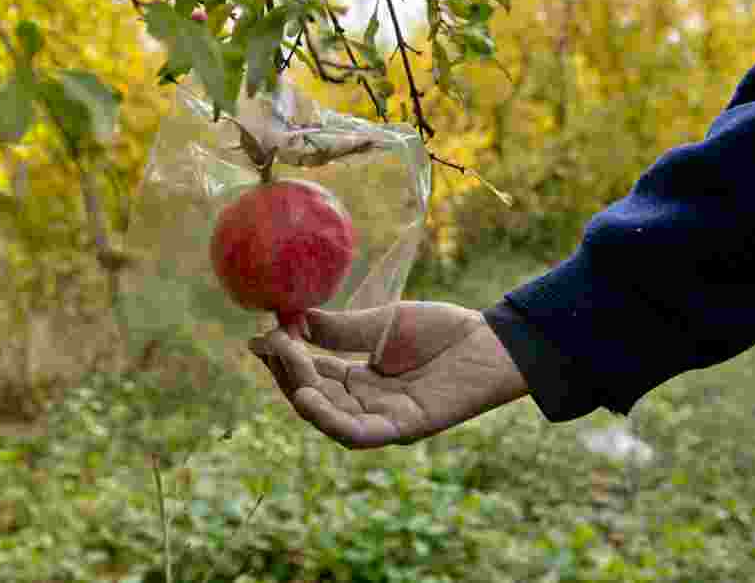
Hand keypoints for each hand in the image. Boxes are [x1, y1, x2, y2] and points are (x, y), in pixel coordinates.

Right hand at [248, 302, 528, 448]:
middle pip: (315, 397)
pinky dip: (329, 420)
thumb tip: (290, 318)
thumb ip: (340, 328)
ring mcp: (383, 419)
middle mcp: (366, 404)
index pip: (312, 373)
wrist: (493, 341)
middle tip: (271, 343)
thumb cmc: (443, 330)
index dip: (285, 358)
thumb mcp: (383, 324)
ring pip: (330, 418)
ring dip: (302, 393)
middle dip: (287, 372)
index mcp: (359, 379)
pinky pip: (359, 434)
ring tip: (286, 362)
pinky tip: (306, 398)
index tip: (261, 335)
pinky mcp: (404, 428)